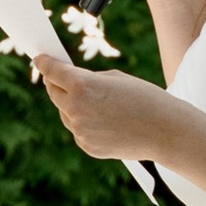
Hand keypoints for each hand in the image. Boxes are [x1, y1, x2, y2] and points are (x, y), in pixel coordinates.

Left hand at [34, 54, 174, 162]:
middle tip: (59, 78)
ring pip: (66, 114)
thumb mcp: (116, 78)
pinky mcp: (87, 146)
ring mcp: (80, 130)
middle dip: (55, 84)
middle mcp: (75, 109)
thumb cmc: (145, 98)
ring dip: (72, 106)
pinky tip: (106, 122)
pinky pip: (79, 130)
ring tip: (97, 103)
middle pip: (53, 93)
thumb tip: (73, 86)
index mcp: (82, 86)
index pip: (52, 71)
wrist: (165, 131)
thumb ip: (89, 80)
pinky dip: (85, 124)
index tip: (39, 59)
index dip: (44, 63)